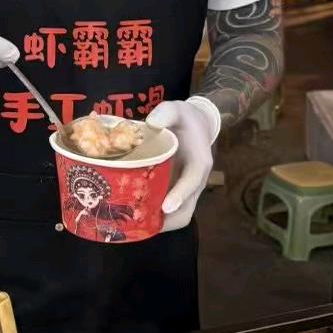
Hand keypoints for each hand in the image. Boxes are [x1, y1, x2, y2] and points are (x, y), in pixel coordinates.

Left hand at [146, 97, 220, 230]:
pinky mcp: (176, 191)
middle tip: (140, 222)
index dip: (180, 195)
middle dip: (165, 220)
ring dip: (157, 222)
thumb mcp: (178, 109)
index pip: (192, 182)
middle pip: (185, 210)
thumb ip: (166, 112)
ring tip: (133, 223)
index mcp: (199, 163)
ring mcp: (186, 190)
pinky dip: (154, 216)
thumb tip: (151, 123)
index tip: (165, 207)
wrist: (197, 124)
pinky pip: (169, 211)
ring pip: (177, 216)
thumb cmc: (186, 118)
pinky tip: (133, 214)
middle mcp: (195, 182)